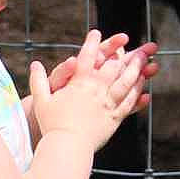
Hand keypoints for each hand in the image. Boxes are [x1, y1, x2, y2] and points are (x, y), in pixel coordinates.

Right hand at [28, 31, 147, 152]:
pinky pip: (129, 102)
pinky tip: (143, 87)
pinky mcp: (115, 118)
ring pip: (127, 82)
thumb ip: (38, 81)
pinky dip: (137, 92)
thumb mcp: (42, 101)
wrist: (68, 146)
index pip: (86, 57)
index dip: (91, 43)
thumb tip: (34, 64)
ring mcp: (108, 103)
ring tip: (145, 60)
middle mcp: (97, 90)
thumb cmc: (52, 124)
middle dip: (124, 53)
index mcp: (79, 83)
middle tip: (132, 43)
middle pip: (114, 66)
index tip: (96, 32)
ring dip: (136, 69)